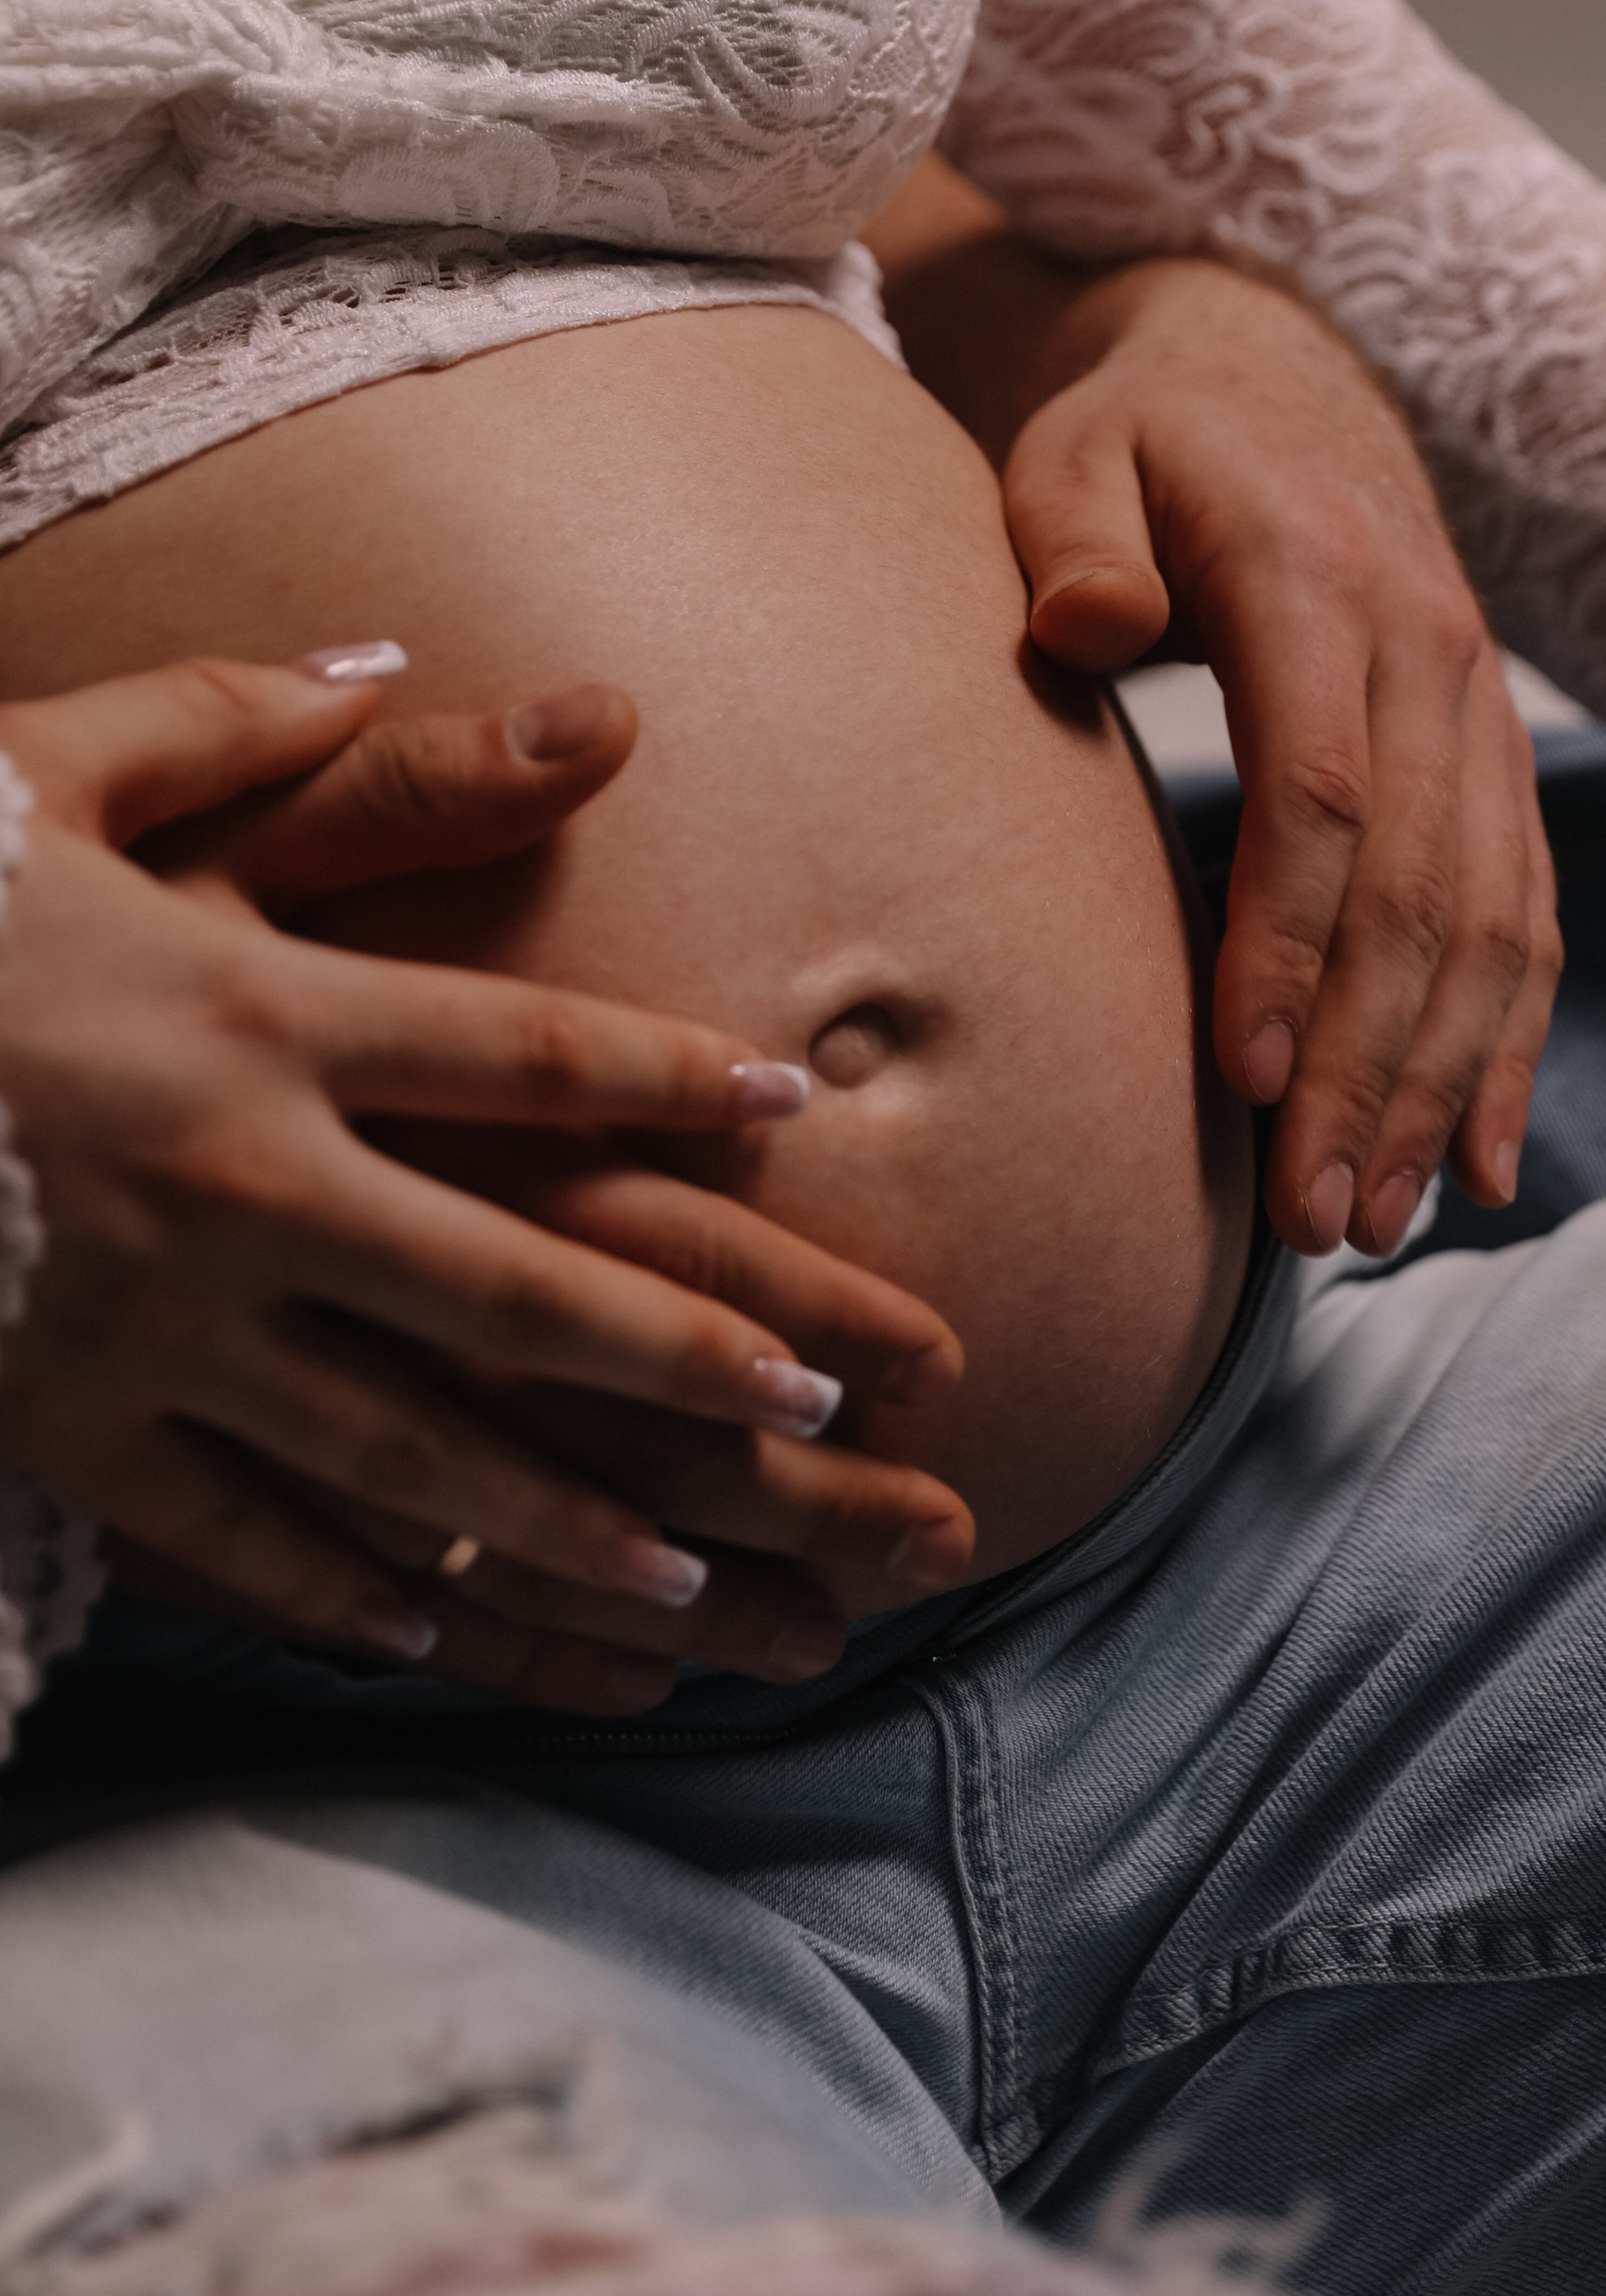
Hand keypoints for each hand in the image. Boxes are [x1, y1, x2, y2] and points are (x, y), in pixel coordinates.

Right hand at [0, 656, 967, 1687]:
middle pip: (508, 1280)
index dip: (671, 1078)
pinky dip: (346, 1598)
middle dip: (682, 1351)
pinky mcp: (53, 1430)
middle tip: (835, 1413)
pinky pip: (226, 1536)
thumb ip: (241, 720)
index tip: (797, 1107)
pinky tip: (447, 1638)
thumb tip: (401, 657)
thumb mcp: (43, 769)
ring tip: (700, 1584)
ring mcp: (140, 1324)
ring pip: (400, 1450)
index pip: (517, 1048)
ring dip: (561, 1521)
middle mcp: (228, 1178)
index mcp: (246, 1006)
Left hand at [870, 164, 1561, 1259]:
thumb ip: (1072, 533)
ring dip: (1439, 1083)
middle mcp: (1433, 650)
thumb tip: (1085, 622)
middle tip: (1313, 1219)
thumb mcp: (1076, 449)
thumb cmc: (1143, 444)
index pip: (1321, 788)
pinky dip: (1508, 1046)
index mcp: (1320, 582)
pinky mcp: (1495, 761)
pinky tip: (1474, 1163)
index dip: (1290, 940)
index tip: (1243, 1076)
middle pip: (1419, 889)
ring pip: (1489, 922)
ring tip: (1375, 1221)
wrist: (1281, 384)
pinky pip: (1527, 916)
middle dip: (1369, 1064)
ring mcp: (1482, 709)